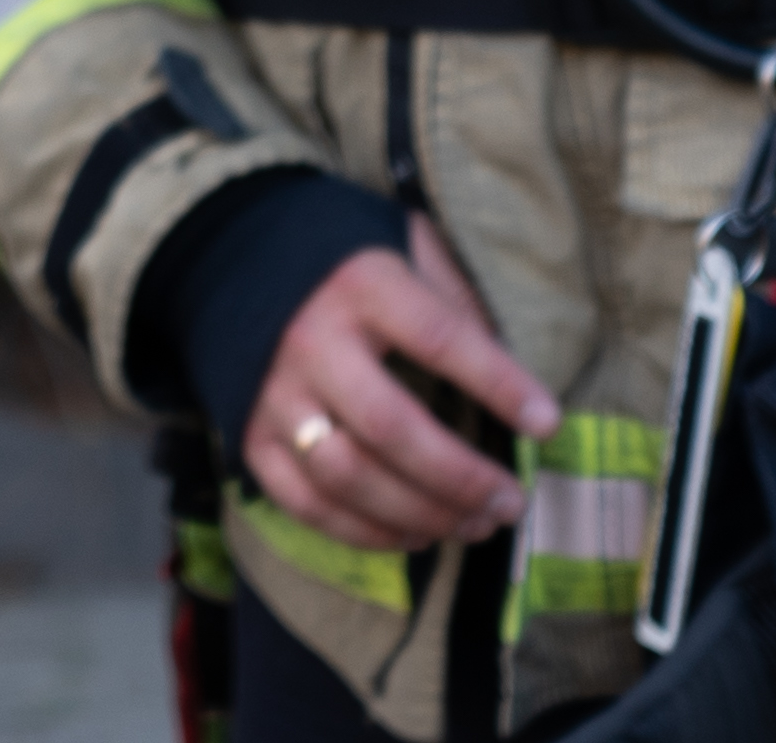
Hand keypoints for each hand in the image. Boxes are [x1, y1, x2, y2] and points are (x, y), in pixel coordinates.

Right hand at [250, 219, 564, 554]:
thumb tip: (514, 371)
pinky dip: (365, 532)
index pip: (439, 339)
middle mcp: (312, 342)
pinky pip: (307, 504)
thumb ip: (454, 294)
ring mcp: (274, 395)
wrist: (227, 250)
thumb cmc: (341, 251)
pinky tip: (414, 534)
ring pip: (349, 477)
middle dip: (461, 477)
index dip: (498, 384)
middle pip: (391, 428)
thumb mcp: (403, 241)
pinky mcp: (250, 437)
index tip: (547, 424)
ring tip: (475, 525)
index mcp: (361, 285)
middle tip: (511, 502)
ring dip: (421, 514)